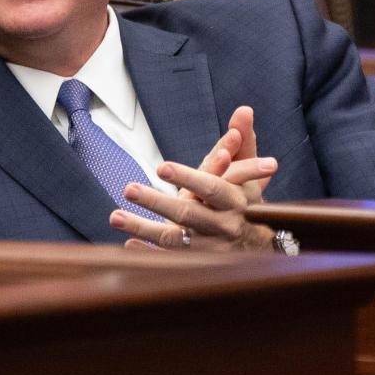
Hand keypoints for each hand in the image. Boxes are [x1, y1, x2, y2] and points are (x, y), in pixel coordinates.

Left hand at [108, 106, 276, 250]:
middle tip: (129, 188)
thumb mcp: (249, 173)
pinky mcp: (197, 264)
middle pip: (187, 215)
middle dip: (157, 202)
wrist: (260, 248)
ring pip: (173, 240)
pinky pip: (169, 260)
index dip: (188, 177)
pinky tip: (128, 245)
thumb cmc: (247, 201)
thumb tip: (243, 109)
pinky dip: (148, 254)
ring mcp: (209, 248)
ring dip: (143, 228)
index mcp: (236, 201)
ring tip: (115, 216)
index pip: (211, 188)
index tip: (162, 167)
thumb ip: (244, 142)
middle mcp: (223, 226)